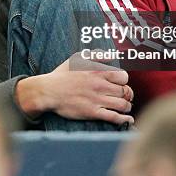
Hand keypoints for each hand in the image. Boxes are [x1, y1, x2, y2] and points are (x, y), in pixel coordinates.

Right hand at [15, 52, 133, 124]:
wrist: (48, 91)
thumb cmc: (62, 75)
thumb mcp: (77, 59)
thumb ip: (95, 55)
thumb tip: (110, 55)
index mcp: (98, 72)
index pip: (123, 77)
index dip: (124, 81)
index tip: (121, 84)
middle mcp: (100, 85)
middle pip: (125, 91)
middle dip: (127, 94)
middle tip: (125, 96)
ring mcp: (97, 99)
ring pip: (122, 104)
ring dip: (127, 106)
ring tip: (125, 106)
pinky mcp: (92, 112)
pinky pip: (114, 117)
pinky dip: (124, 119)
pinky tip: (128, 120)